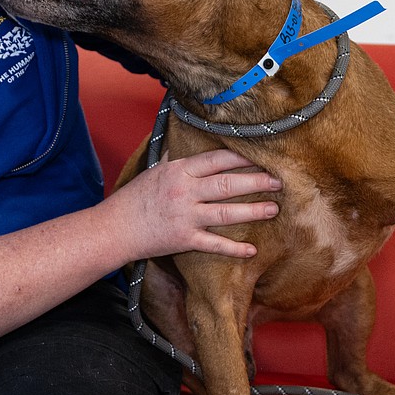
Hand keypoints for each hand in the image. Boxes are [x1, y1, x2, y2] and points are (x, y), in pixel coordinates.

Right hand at [102, 148, 279, 260]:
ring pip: (226, 213)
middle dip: (256, 182)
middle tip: (279, 182)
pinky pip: (214, 244)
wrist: (116, 227)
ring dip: (253, 211)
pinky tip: (252, 250)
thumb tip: (188, 145)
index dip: (241, 158)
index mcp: (178, 171)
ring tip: (274, 209)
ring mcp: (185, 216)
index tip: (261, 156)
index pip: (216, 160)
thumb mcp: (154, 171)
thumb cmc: (135, 198)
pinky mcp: (184, 239)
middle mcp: (184, 191)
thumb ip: (175, 159)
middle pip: (227, 184)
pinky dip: (233, 248)